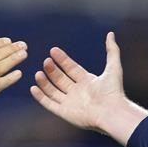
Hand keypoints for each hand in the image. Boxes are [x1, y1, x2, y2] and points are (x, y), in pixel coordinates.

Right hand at [30, 32, 147, 144]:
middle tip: (46, 61)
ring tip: (38, 73)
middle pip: (60, 79)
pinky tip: (33, 88)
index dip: (62, 59)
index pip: (71, 68)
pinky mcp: (65, 112)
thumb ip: (112, 50)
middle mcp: (78, 92)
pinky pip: (49, 104)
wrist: (112, 112)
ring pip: (53, 91)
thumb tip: (111, 34)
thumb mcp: (113, 67)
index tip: (53, 50)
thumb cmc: (113, 91)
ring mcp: (71, 103)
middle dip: (52, 70)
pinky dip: (40, 97)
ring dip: (44, 82)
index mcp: (87, 81)